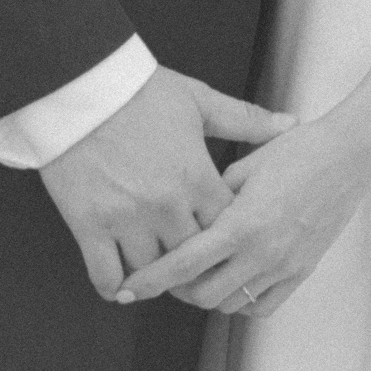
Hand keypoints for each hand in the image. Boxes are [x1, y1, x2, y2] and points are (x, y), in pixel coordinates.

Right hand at [39, 66, 295, 299]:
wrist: (80, 84)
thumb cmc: (139, 91)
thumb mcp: (198, 101)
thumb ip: (246, 120)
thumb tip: (290, 123)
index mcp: (196, 178)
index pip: (226, 229)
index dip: (226, 235)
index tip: (222, 237)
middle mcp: (166, 206)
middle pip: (192, 259)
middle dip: (195, 264)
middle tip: (193, 268)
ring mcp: (126, 220)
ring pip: (152, 273)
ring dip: (156, 277)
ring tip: (159, 275)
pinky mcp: (89, 226)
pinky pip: (106, 276)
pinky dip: (115, 285)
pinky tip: (121, 282)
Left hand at [114, 109, 370, 317]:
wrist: (349, 156)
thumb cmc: (297, 150)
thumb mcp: (246, 164)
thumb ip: (213, 195)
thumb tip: (187, 215)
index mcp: (242, 223)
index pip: (185, 263)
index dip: (152, 279)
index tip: (129, 288)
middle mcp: (262, 252)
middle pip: (203, 294)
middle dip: (178, 289)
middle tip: (168, 273)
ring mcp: (284, 266)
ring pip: (230, 304)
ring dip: (209, 294)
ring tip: (201, 273)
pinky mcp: (302, 272)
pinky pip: (263, 306)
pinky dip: (241, 300)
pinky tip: (234, 280)